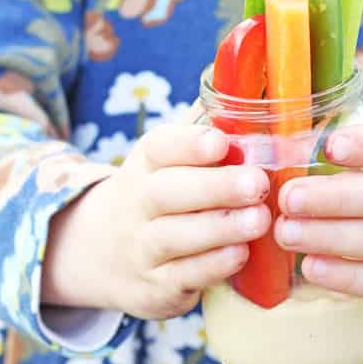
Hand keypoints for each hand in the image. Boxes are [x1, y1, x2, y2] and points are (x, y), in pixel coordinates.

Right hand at [42, 122, 270, 319]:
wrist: (102, 255)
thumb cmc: (162, 196)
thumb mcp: (171, 161)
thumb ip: (205, 126)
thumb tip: (240, 77)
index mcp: (146, 165)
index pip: (159, 148)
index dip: (189, 144)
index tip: (221, 142)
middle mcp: (137, 204)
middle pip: (167, 193)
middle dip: (215, 188)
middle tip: (258, 184)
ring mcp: (143, 248)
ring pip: (175, 237)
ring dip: (220, 229)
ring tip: (260, 220)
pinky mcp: (155, 287)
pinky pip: (183, 276)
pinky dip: (212, 266)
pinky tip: (242, 255)